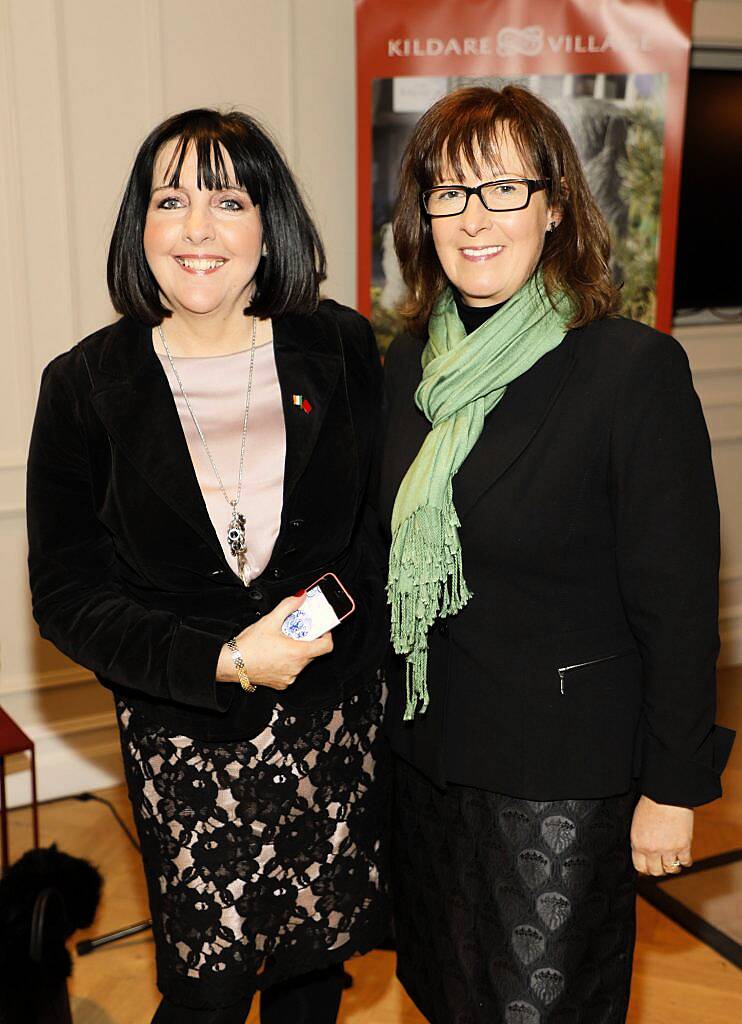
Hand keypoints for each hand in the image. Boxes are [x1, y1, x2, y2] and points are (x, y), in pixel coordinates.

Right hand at [217, 594, 332, 690]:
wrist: (230, 664)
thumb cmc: (248, 646)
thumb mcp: (270, 620)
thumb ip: (289, 605)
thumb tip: (301, 596)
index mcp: (297, 653)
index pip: (326, 646)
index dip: (326, 635)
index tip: (321, 628)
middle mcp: (296, 668)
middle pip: (313, 652)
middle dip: (306, 640)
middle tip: (295, 630)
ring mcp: (289, 677)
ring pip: (302, 662)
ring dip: (296, 651)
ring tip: (282, 642)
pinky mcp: (282, 684)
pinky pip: (292, 671)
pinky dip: (288, 662)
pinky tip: (275, 654)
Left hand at [630, 794, 693, 875]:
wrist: (666, 795)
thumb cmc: (651, 804)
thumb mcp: (637, 824)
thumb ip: (640, 840)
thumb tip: (643, 852)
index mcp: (637, 843)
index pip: (640, 867)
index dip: (646, 869)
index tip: (650, 866)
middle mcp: (651, 849)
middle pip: (656, 871)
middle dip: (660, 869)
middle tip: (663, 864)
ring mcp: (668, 849)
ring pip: (671, 870)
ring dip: (673, 867)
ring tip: (674, 861)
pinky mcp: (683, 846)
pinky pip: (686, 862)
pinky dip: (686, 861)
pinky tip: (684, 856)